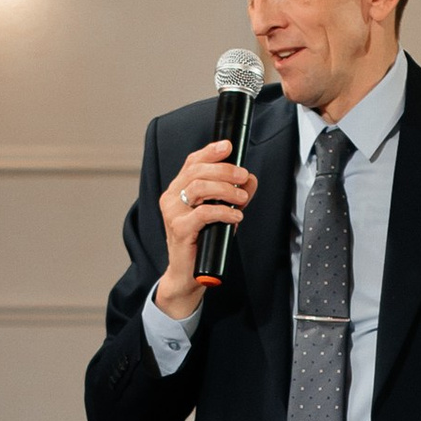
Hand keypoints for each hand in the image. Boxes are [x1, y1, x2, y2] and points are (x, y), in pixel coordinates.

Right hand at [155, 152, 257, 316]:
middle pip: (197, 171)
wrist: (188, 274)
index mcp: (178, 190)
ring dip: (225, 189)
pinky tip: (236, 215)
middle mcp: (171, 198)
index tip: (228, 146)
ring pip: (199, 188)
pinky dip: (224, 211)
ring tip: (241, 198)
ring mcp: (172, 213)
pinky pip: (204, 213)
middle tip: (243, 176)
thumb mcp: (222, 213)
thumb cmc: (203, 242)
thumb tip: (250, 179)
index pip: (191, 162)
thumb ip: (235, 195)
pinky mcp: (179, 229)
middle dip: (224, 170)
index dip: (210, 151)